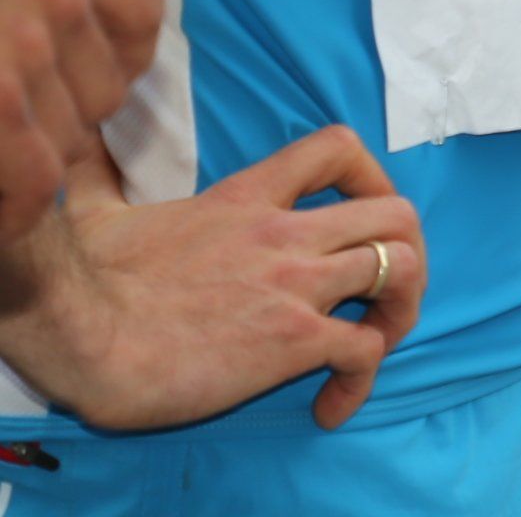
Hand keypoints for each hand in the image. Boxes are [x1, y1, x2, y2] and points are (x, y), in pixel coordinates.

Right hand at [0, 0, 160, 244]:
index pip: (139, 16)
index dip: (115, 55)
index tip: (80, 73)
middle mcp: (59, 1)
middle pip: (104, 90)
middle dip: (63, 114)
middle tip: (18, 124)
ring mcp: (19, 59)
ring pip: (69, 143)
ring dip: (33, 163)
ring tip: (3, 165)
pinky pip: (29, 185)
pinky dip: (13, 209)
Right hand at [0, 125, 425, 430]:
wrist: (79, 336)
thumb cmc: (83, 279)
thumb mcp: (100, 208)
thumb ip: (103, 176)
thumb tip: (82, 151)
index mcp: (246, 197)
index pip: (336, 149)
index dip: (370, 174)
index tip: (363, 206)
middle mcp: (286, 234)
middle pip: (397, 213)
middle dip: (410, 248)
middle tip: (385, 287)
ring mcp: (296, 286)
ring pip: (401, 271)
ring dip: (402, 309)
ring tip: (374, 341)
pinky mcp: (293, 342)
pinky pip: (366, 350)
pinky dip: (364, 377)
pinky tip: (332, 403)